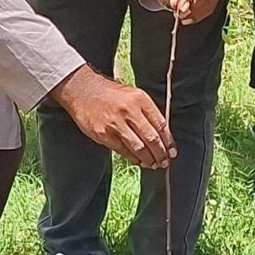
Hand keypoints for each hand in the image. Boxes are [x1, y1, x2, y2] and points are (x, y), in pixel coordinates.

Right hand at [50, 65, 174, 167]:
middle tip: (164, 162)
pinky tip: (139, 161)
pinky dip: (133, 158)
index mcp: (140, 99)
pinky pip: (123, 150)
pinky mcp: (103, 134)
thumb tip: (161, 134)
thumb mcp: (133, 94)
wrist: (82, 90)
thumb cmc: (110, 93)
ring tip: (153, 164)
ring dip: (148, 159)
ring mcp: (115, 123)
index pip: (161, 124)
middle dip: (160, 154)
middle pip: (151, 138)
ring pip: (139, 147)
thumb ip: (147, 112)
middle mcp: (129, 111)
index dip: (168, 141)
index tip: (172, 152)